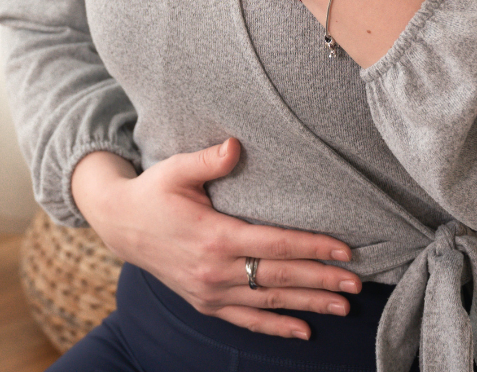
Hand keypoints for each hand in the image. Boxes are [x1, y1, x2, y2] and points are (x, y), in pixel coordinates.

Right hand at [71, 139, 361, 339]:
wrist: (120, 224)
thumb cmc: (153, 191)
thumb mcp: (175, 169)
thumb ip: (208, 159)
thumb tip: (236, 145)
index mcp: (214, 236)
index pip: (275, 245)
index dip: (313, 248)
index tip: (345, 251)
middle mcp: (215, 270)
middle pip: (279, 277)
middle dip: (321, 280)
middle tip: (356, 284)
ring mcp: (209, 291)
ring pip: (268, 301)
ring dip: (308, 305)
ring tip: (343, 307)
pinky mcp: (205, 303)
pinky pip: (246, 319)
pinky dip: (275, 326)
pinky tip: (303, 331)